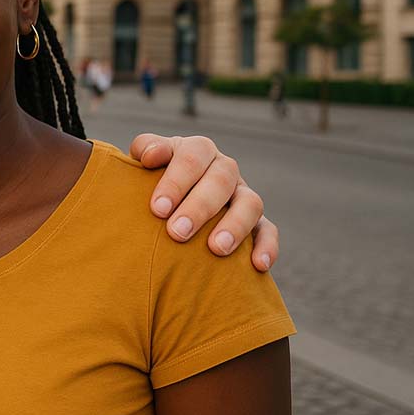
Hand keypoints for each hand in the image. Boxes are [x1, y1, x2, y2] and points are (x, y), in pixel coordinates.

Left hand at [129, 134, 278, 271]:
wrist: (168, 195)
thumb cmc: (151, 176)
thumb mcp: (146, 157)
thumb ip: (145, 148)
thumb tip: (150, 157)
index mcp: (198, 149)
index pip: (191, 158)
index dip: (175, 182)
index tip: (157, 209)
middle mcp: (224, 168)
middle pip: (220, 181)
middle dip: (199, 207)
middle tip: (177, 232)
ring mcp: (243, 193)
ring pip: (250, 203)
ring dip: (235, 226)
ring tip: (216, 249)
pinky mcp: (257, 219)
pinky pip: (268, 230)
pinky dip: (267, 246)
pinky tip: (258, 265)